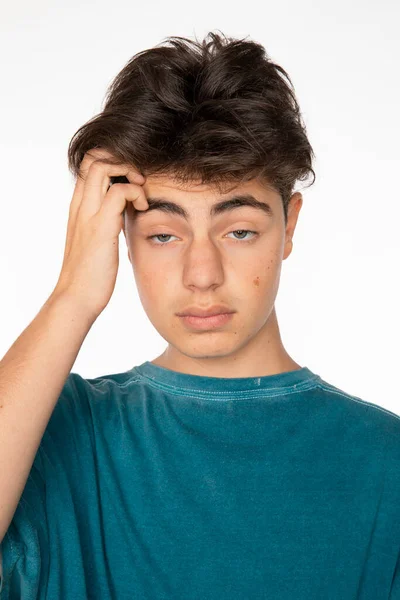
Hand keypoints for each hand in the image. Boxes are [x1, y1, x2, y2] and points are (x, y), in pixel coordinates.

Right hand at [53, 148, 147, 321]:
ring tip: (142, 194)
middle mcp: (81, 205)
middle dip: (122, 160)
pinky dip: (136, 193)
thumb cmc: (90, 274)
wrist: (77, 298)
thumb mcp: (97, 241)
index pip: (90, 165)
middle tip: (139, 181)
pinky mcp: (101, 227)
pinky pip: (119, 191)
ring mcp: (89, 214)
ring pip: (103, 166)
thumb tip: (126, 214)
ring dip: (130, 172)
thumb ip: (106, 222)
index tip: (132, 181)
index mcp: (79, 207)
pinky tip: (143, 210)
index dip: (114, 163)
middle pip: (94, 157)